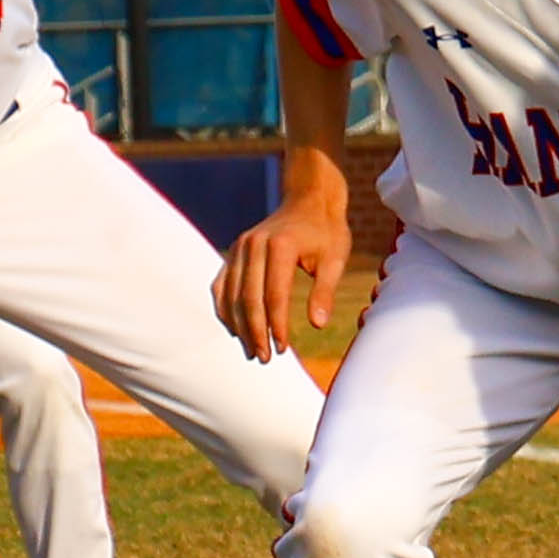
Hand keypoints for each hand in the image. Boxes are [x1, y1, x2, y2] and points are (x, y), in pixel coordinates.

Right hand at [217, 197, 352, 363]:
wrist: (308, 200)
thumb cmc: (326, 231)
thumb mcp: (335, 258)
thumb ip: (325, 290)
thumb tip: (317, 324)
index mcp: (280, 246)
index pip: (274, 296)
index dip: (277, 325)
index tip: (282, 349)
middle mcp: (254, 245)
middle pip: (249, 298)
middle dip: (255, 332)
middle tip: (265, 358)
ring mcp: (239, 248)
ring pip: (232, 295)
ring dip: (239, 326)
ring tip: (252, 350)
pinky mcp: (234, 252)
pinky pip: (223, 285)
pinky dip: (226, 309)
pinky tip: (236, 330)